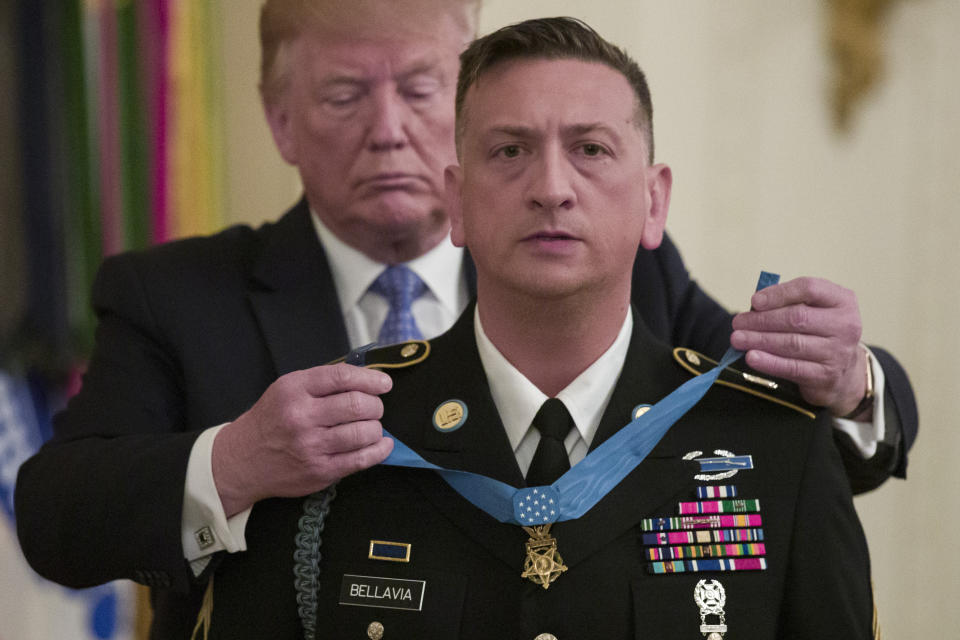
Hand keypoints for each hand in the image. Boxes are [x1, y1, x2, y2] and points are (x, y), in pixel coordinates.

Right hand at [212, 363, 393, 516]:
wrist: (243, 460)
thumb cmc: (272, 419)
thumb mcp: (288, 389)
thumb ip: (323, 382)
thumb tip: (368, 378)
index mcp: (295, 390)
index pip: (343, 377)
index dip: (371, 379)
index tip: (384, 383)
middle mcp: (302, 417)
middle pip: (358, 405)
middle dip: (375, 405)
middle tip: (374, 408)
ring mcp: (311, 446)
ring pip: (364, 432)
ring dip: (376, 427)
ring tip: (371, 426)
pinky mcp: (320, 471)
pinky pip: (361, 459)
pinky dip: (379, 450)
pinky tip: (382, 444)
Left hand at [730, 277, 868, 417]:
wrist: (843, 372)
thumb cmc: (819, 333)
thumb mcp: (813, 311)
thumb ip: (789, 303)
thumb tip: (755, 305)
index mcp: (842, 300)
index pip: (809, 289)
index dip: (779, 294)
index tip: (754, 301)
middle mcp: (845, 325)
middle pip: (797, 318)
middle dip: (762, 320)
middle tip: (738, 323)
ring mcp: (838, 352)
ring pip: (792, 343)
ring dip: (760, 340)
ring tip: (738, 339)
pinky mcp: (826, 375)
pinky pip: (792, 367)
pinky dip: (769, 362)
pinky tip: (751, 356)